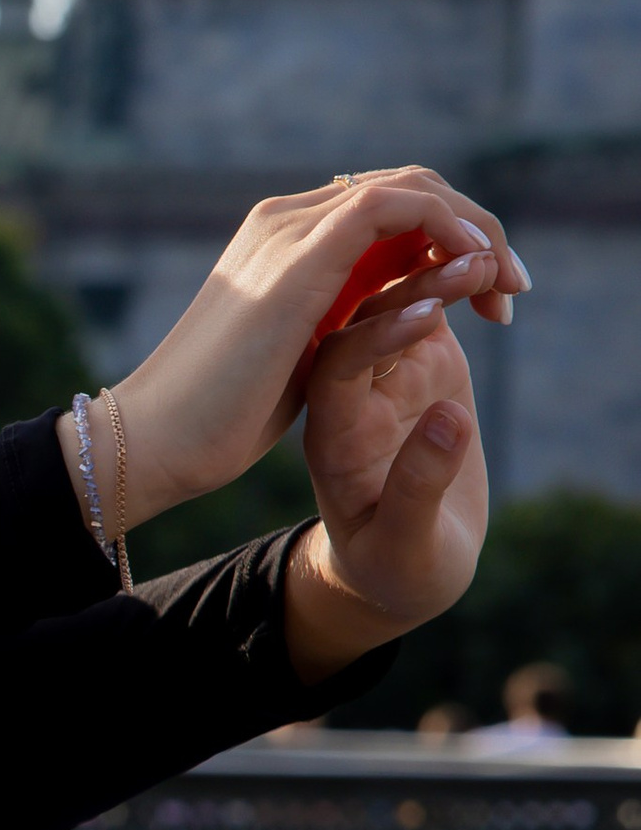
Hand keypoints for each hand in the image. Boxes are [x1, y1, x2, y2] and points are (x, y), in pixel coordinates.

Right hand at [62, 165, 525, 532]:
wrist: (158, 438)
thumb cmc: (220, 417)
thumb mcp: (300, 356)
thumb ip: (339, 321)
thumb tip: (387, 316)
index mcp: (286, 241)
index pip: (391, 206)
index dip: (453, 237)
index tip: (489, 297)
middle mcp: (287, 219)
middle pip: (412, 184)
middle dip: (476, 228)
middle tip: (511, 290)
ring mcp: (291, 231)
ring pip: (413, 186)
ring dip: (474, 228)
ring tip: (505, 286)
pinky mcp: (302, 257)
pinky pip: (398, 210)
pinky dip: (450, 230)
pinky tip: (474, 275)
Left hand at [284, 293, 487, 681]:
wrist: (400, 566)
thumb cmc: (393, 568)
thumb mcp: (403, 545)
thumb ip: (419, 487)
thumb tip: (453, 419)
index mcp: (331, 436)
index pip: (338, 366)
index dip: (377, 336)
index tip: (425, 318)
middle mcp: (350, 394)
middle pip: (367, 321)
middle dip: (415, 287)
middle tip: (469, 262)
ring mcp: (386, 375)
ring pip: (401, 305)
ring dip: (439, 276)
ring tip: (490, 261)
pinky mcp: (421, 366)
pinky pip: (431, 308)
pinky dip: (459, 286)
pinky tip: (497, 279)